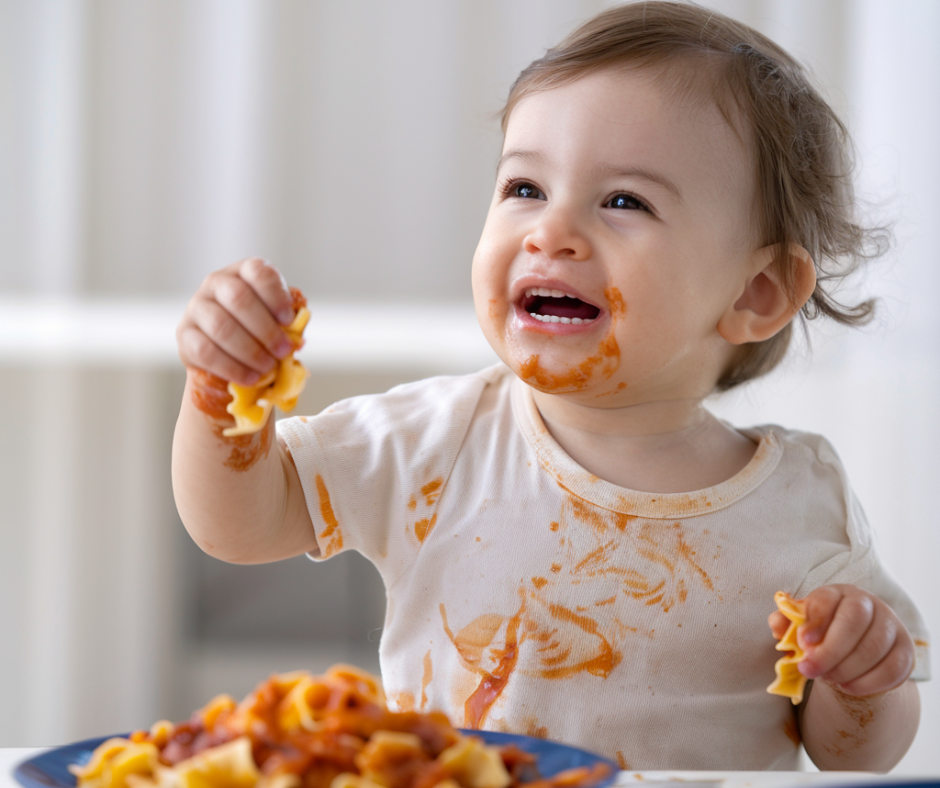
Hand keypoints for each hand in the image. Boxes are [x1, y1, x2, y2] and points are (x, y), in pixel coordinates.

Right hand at [177, 258, 297, 384]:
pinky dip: (232, 368)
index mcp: (244, 272)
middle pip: (239, 299)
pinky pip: (205, 351)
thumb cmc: (258, 331)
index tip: (289, 320)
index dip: (276, 296)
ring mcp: (196, 306)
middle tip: (283, 351)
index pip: (258, 273)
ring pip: (221, 326)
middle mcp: (216, 282)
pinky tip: (251, 377)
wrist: (228, 353)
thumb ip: (287, 326)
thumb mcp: (275, 321)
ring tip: (268, 367)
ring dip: (250, 351)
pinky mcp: (184, 333)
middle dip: (266, 329)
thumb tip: (297, 340)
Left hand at [769, 584, 914, 696]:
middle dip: (830, 650)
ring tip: (827, 678)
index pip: (828, 600)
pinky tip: (847, 686)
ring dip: (846, 668)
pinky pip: (892, 668)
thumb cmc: (821, 635)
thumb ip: (786, 625)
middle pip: (853, 622)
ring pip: (874, 647)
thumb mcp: (801, 628)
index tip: (803, 642)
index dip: (816, 620)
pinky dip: (868, 682)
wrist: (852, 653)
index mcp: (836, 593)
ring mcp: (890, 625)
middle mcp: (868, 603)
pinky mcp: (905, 650)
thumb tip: (777, 624)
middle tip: (809, 670)